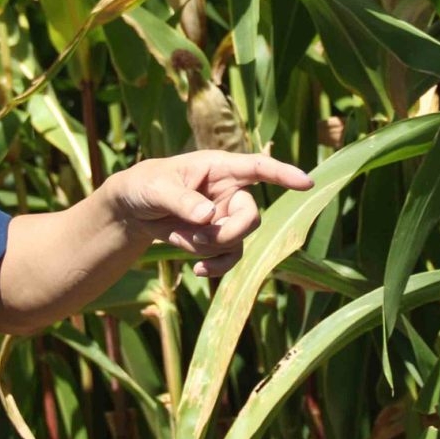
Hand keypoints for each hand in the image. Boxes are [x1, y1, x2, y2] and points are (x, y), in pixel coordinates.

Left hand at [105, 151, 312, 276]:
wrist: (132, 209)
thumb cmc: (144, 185)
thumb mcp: (156, 188)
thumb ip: (182, 200)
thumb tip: (209, 216)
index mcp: (218, 168)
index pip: (258, 168)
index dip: (283, 174)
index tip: (307, 183)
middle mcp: (229, 191)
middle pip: (251, 216)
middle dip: (229, 233)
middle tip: (198, 237)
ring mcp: (226, 216)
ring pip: (238, 240)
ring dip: (211, 248)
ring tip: (181, 240)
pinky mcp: (218, 238)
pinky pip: (230, 257)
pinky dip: (215, 266)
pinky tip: (198, 270)